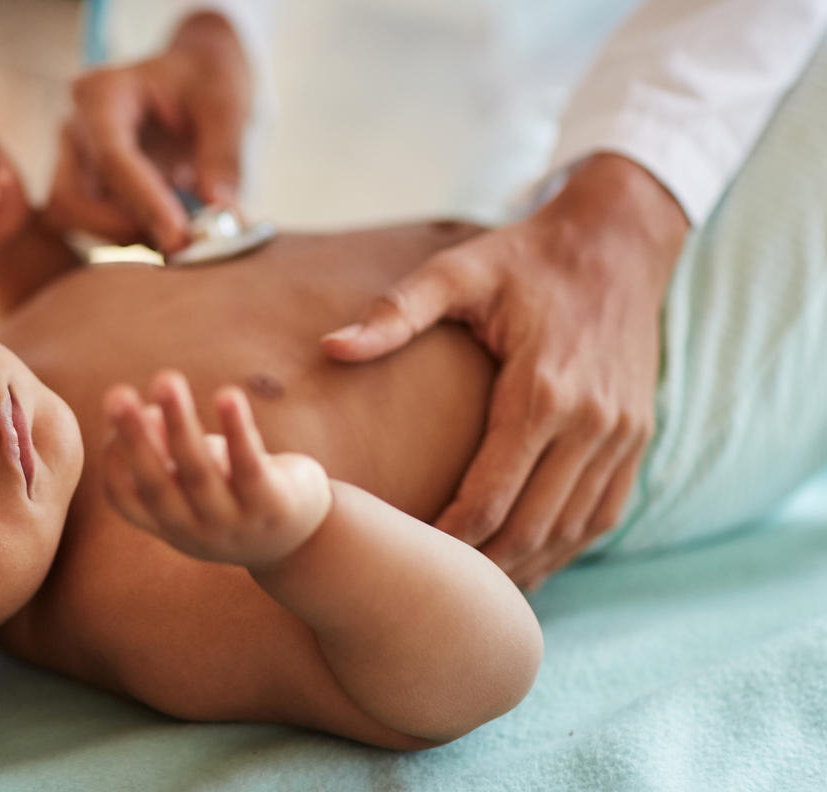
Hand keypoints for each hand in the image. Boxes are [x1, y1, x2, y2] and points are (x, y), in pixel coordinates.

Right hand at [46, 11, 250, 252]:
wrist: (195, 77)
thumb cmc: (206, 79)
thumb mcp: (226, 104)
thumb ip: (223, 156)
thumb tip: (220, 211)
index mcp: (103, 94)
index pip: (112, 159)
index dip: (144, 203)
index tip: (180, 236)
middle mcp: (77, 128)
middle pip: (72, 198)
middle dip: (120, 228)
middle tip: (179, 244)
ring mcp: (75, 161)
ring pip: (75, 219)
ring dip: (125, 237)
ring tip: (181, 236)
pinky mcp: (85, 188)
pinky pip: (90, 226)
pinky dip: (128, 237)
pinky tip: (167, 232)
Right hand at [101, 370, 332, 568]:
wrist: (303, 539)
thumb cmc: (236, 494)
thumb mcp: (196, 479)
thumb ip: (169, 452)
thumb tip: (146, 412)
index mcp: (168, 525)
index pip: (125, 497)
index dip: (114, 455)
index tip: (116, 408)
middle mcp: (194, 531)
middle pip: (156, 484)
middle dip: (135, 437)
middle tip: (116, 395)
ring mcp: (234, 524)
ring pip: (199, 472)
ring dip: (180, 424)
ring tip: (165, 380)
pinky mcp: (273, 507)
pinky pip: (249, 465)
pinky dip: (236, 429)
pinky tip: (228, 395)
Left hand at [321, 154, 688, 589]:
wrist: (617, 239)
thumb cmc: (524, 257)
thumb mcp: (458, 271)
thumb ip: (397, 313)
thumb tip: (331, 348)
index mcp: (541, 390)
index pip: (492, 494)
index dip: (449, 537)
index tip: (406, 558)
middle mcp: (590, 422)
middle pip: (532, 526)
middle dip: (482, 567)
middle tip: (431, 594)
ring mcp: (621, 434)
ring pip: (572, 531)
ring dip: (526, 568)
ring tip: (473, 595)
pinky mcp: (637, 437)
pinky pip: (604, 513)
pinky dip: (566, 548)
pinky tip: (528, 564)